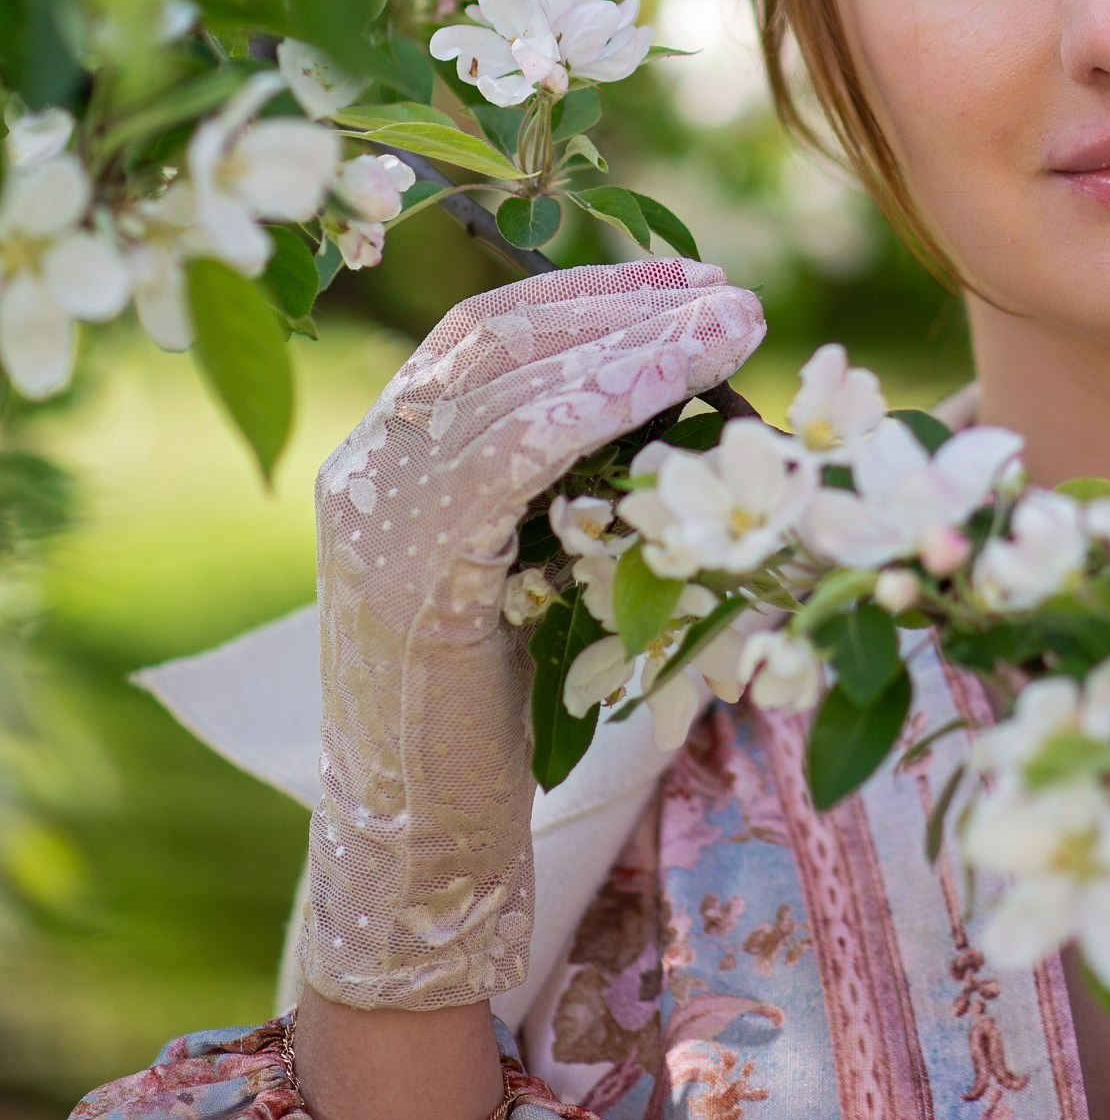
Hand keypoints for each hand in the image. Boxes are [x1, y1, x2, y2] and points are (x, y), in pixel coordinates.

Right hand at [297, 257, 763, 1009]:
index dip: (590, 291)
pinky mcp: (407, 567)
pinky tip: (673, 380)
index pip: (488, 329)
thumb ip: (567, 482)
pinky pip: (510, 453)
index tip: (686, 278)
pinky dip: (596, 401)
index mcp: (388, 454)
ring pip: (511, 381)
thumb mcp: (530, 567)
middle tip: (728, 293)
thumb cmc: (495, 713)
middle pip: (501, 336)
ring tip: (733, 324)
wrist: (417, 842)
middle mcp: (367, 464)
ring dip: (635, 340)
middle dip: (624, 302)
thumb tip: (685, 399)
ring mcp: (374, 511)